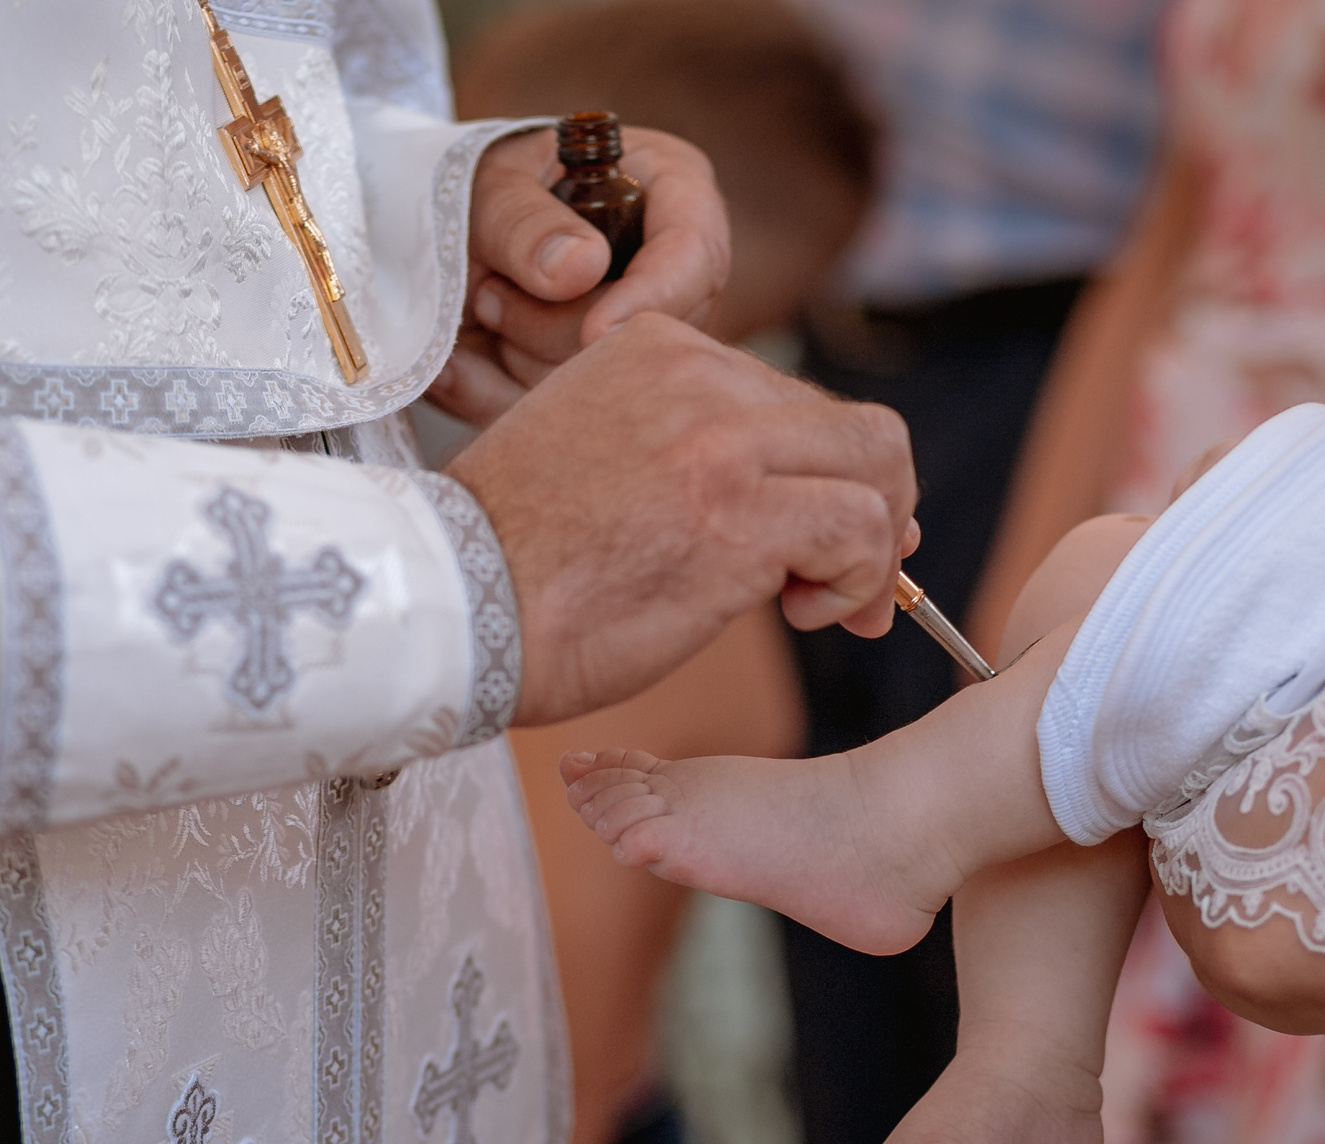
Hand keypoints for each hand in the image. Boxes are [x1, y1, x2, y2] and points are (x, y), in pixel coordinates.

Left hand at [424, 126, 729, 426]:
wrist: (438, 245)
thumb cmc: (480, 194)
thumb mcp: (488, 185)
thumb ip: (523, 221)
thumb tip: (581, 268)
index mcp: (672, 197)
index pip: (694, 255)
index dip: (652, 299)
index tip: (595, 332)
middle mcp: (671, 277)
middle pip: (648, 338)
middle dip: (550, 328)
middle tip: (486, 292)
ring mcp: (639, 341)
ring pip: (604, 389)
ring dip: (520, 359)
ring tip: (479, 307)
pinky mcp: (599, 392)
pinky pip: (562, 424)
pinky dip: (496, 400)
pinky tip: (460, 365)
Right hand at [447, 314, 916, 725]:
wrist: (449, 608)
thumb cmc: (504, 567)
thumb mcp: (593, 461)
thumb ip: (680, 456)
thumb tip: (782, 513)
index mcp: (651, 347)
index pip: (784, 397)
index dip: (816, 474)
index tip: (812, 540)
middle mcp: (696, 374)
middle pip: (847, 423)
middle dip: (871, 505)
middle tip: (850, 580)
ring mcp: (723, 440)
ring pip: (876, 460)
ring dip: (873, 546)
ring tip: (832, 606)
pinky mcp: (742, 515)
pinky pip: (861, 528)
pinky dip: (859, 579)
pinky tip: (807, 615)